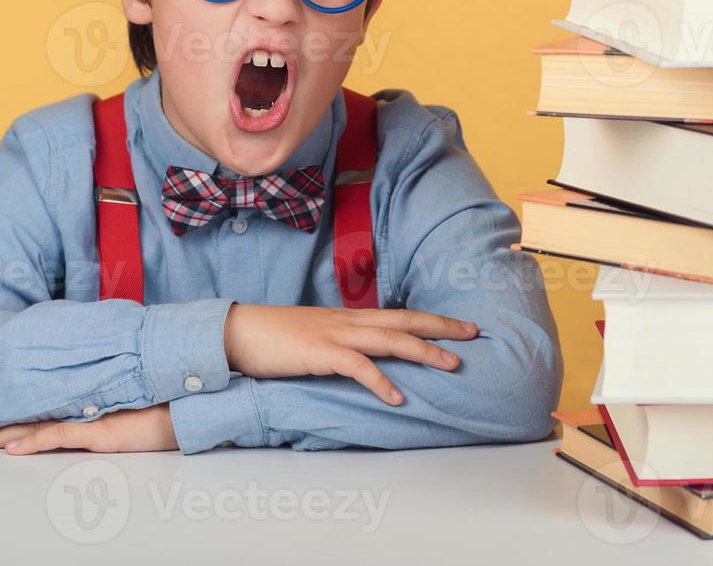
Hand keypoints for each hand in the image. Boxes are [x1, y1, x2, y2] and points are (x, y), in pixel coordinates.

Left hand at [0, 404, 177, 454]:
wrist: (191, 401)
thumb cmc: (163, 403)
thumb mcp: (126, 403)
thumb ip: (100, 400)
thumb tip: (80, 401)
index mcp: (81, 401)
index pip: (34, 407)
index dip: (3, 412)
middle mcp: (79, 406)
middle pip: (25, 415)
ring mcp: (89, 418)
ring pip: (34, 426)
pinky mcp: (101, 431)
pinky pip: (61, 437)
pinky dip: (35, 441)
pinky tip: (13, 448)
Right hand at [223, 305, 477, 405]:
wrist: (238, 331)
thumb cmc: (275, 338)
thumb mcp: (316, 336)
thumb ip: (343, 343)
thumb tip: (365, 357)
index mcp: (349, 318)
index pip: (399, 315)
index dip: (431, 320)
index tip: (461, 325)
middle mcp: (349, 322)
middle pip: (404, 321)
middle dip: (441, 327)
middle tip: (474, 333)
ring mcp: (335, 336)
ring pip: (390, 340)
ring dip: (424, 352)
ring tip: (452, 365)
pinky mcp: (320, 354)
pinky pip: (357, 367)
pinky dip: (379, 381)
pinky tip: (397, 397)